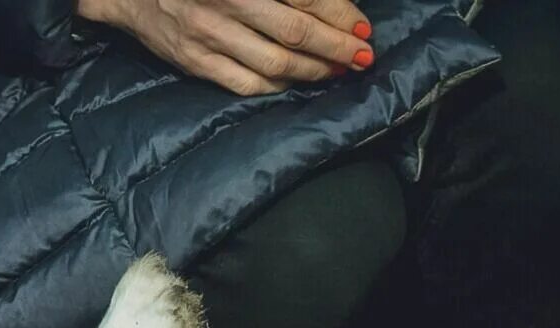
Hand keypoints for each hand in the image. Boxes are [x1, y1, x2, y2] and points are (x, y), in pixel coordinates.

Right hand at [78, 0, 375, 95]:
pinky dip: (279, 87)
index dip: (340, 13)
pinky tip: (297, 83)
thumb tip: (330, 3)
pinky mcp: (195, 62)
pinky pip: (247, 84)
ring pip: (276, 64)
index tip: (363, 29)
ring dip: (315, 72)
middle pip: (296, 32)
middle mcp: (224, 1)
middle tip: (363, 56)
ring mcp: (208, 35)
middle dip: (337, 47)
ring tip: (337, 71)